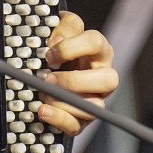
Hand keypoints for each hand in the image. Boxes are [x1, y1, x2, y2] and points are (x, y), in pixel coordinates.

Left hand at [38, 10, 117, 136]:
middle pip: (109, 80)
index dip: (71, 47)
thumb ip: (60, 27)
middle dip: (74, 81)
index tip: (49, 54)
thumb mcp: (56, 32)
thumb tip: (56, 39)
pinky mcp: (82, 120)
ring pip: (96, 106)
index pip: (96, 42)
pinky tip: (43, 111)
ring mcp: (96, 99)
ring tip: (42, 96)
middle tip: (48, 79)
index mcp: (98, 50)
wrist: (43, 74)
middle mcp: (103, 75)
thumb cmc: (55, 50)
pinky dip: (59, 119)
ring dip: (65, 102)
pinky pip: (78, 125)